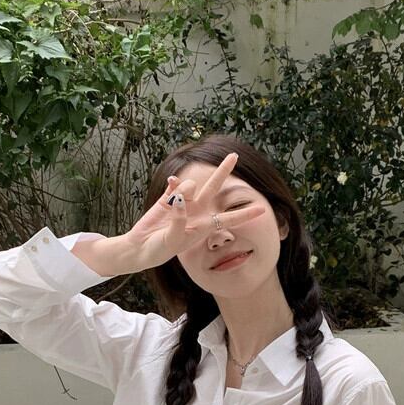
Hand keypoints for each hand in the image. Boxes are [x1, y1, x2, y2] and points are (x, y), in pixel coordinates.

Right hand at [123, 151, 265, 271]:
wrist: (141, 247)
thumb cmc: (161, 249)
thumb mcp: (174, 240)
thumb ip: (179, 219)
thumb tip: (180, 197)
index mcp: (205, 226)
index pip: (229, 218)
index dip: (245, 214)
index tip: (262, 210)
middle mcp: (197, 212)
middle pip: (214, 187)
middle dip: (223, 171)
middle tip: (234, 155)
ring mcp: (184, 203)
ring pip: (190, 185)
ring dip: (185, 190)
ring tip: (174, 204)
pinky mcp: (169, 197)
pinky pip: (175, 184)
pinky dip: (173, 184)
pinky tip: (170, 186)